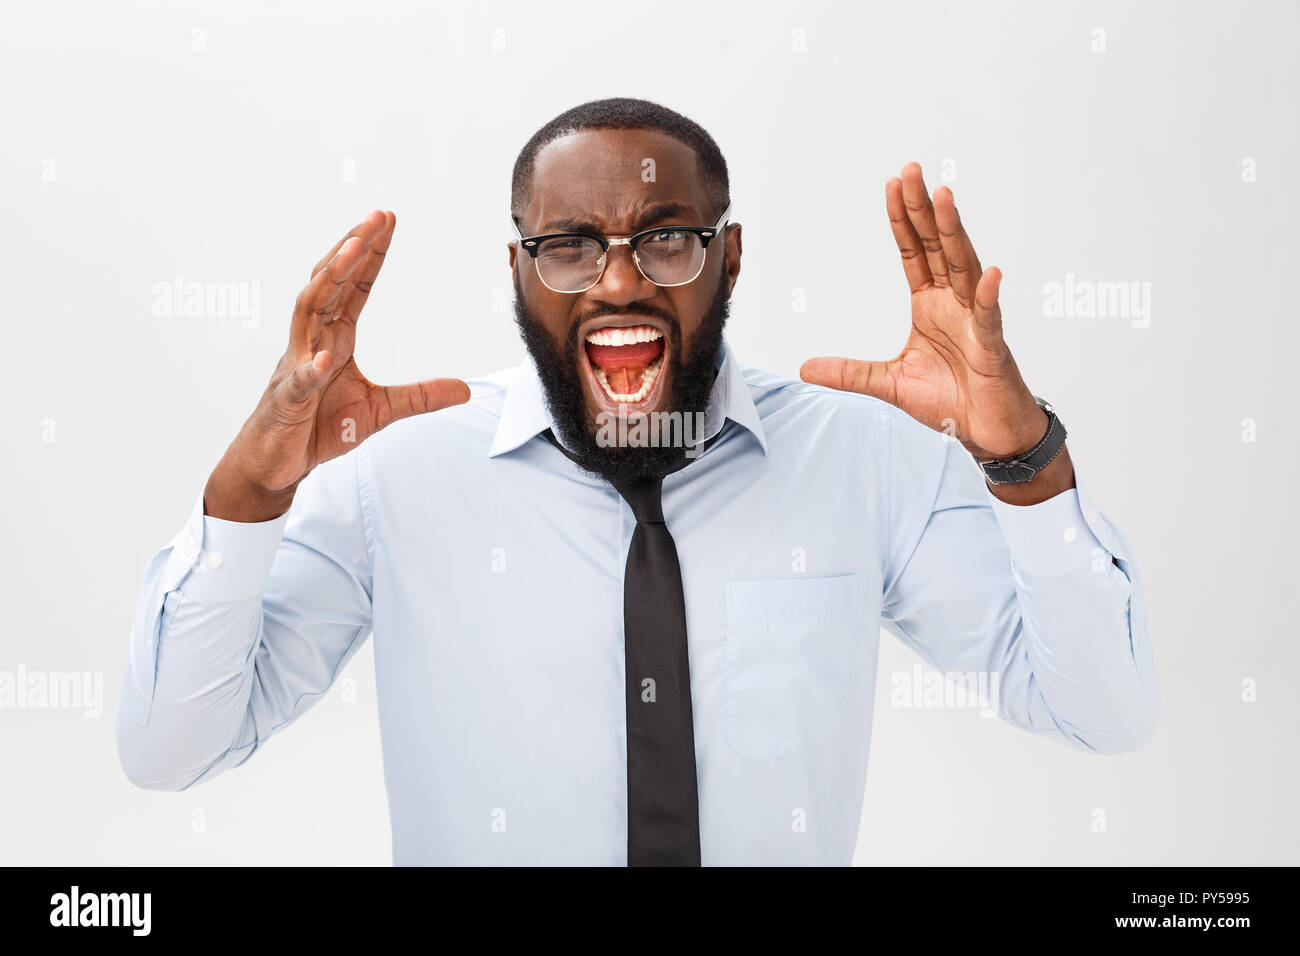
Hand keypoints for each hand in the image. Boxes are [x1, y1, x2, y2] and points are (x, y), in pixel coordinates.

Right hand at [205, 210, 469, 520]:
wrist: (278, 463)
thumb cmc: (320, 428)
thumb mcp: (381, 411)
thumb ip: (421, 396)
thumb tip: (465, 389)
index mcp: (335, 337)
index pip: (354, 287)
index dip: (371, 254)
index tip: (388, 220)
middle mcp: (312, 340)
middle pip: (331, 283)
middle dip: (353, 248)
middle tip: (377, 215)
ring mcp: (297, 365)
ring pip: (308, 311)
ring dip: (329, 279)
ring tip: (351, 250)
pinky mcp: (288, 399)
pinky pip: (300, 380)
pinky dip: (312, 367)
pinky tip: (326, 357)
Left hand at [801, 162, 1050, 460]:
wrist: (986, 432)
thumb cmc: (949, 400)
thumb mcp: (887, 383)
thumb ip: (849, 372)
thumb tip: (805, 367)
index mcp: (930, 305)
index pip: (914, 253)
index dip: (903, 220)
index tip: (893, 184)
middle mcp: (954, 303)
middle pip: (938, 247)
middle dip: (923, 209)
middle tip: (911, 170)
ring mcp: (975, 321)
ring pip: (964, 268)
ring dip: (955, 232)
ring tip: (945, 197)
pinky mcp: (992, 347)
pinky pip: (990, 317)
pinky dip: (989, 296)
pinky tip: (989, 272)